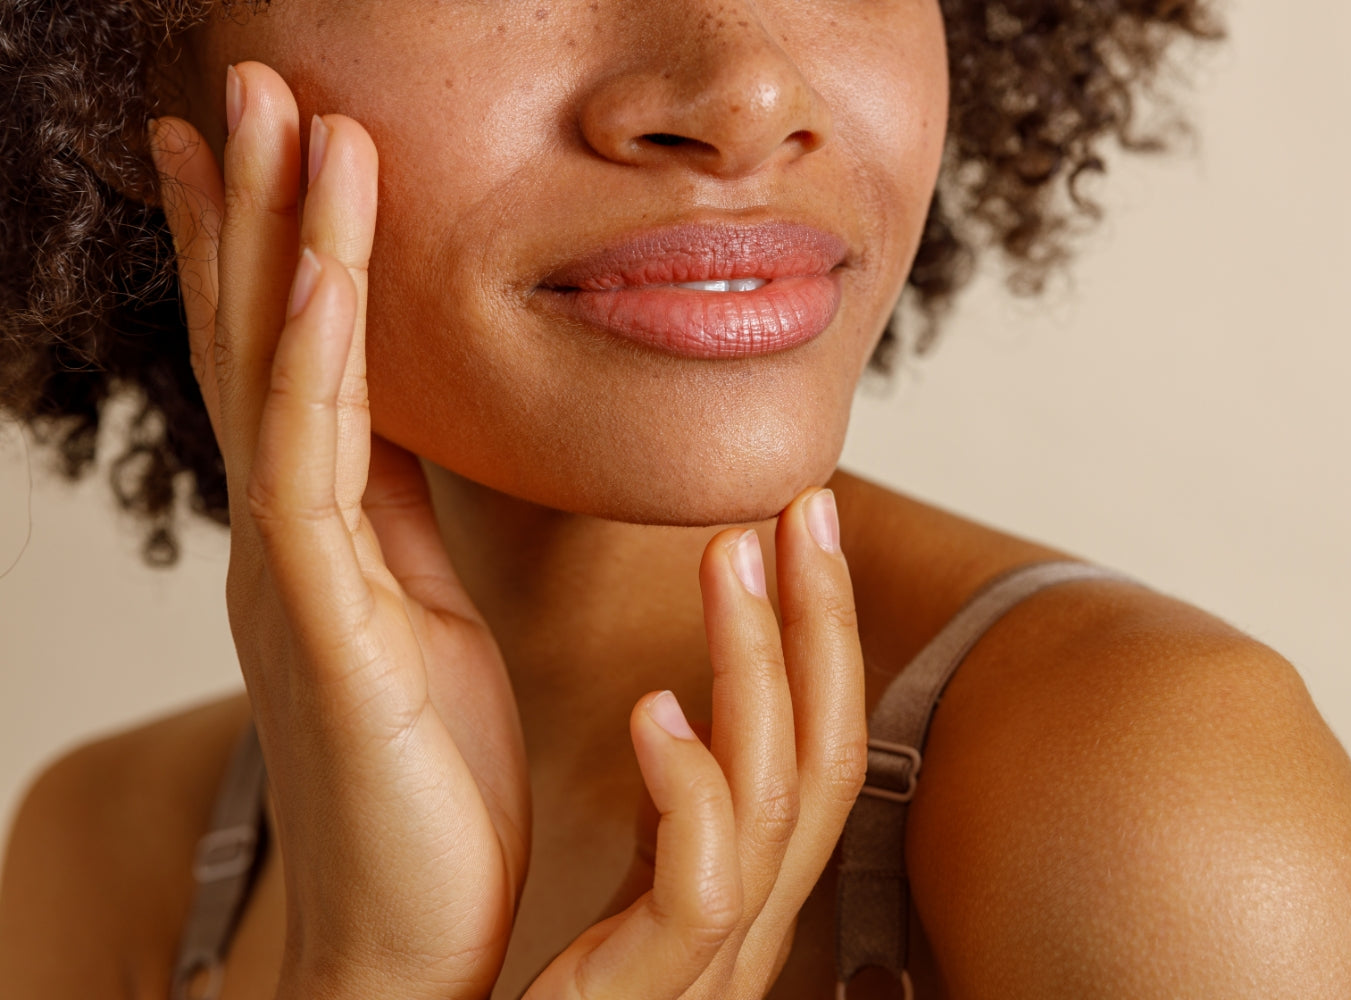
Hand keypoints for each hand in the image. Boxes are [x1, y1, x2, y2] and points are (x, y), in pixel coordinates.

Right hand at [151, 61, 528, 998]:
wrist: (407, 932)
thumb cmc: (430, 783)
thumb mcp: (429, 616)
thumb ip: (410, 524)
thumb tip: (419, 438)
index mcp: (327, 533)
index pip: (294, 364)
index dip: (272, 250)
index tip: (266, 148)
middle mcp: (292, 537)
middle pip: (261, 341)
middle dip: (253, 207)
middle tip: (238, 83)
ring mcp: (294, 574)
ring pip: (277, 377)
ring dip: (279, 240)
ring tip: (279, 116)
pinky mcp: (320, 623)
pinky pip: (311, 466)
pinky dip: (311, 358)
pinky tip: (314, 268)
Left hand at [523, 498, 868, 998]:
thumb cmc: (531, 974)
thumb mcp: (627, 864)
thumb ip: (666, 789)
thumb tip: (673, 696)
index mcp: (743, 868)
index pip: (817, 731)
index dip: (823, 623)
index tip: (800, 514)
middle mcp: (750, 910)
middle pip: (829, 747)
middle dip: (826, 616)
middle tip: (803, 502)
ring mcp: (709, 958)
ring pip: (778, 794)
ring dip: (760, 661)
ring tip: (727, 554)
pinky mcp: (649, 994)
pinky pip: (701, 888)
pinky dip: (692, 789)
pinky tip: (651, 712)